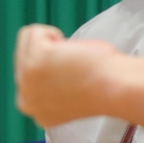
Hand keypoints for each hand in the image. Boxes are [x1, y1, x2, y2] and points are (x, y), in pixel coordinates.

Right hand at [14, 25, 143, 128]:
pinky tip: (71, 49)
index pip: (29, 75)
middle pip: (24, 57)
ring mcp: (26, 80)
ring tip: (74, 58)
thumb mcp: (69, 92)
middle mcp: (26, 100)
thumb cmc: (107, 85)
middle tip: (77, 66)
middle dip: (51, 53)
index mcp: (35, 110)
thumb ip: (52, 84)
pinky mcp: (33, 61)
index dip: (52, 65)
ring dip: (52, 42)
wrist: (118, 89)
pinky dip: (52, 32)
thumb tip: (48, 63)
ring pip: (27, 42)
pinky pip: (33, 32)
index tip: (74, 76)